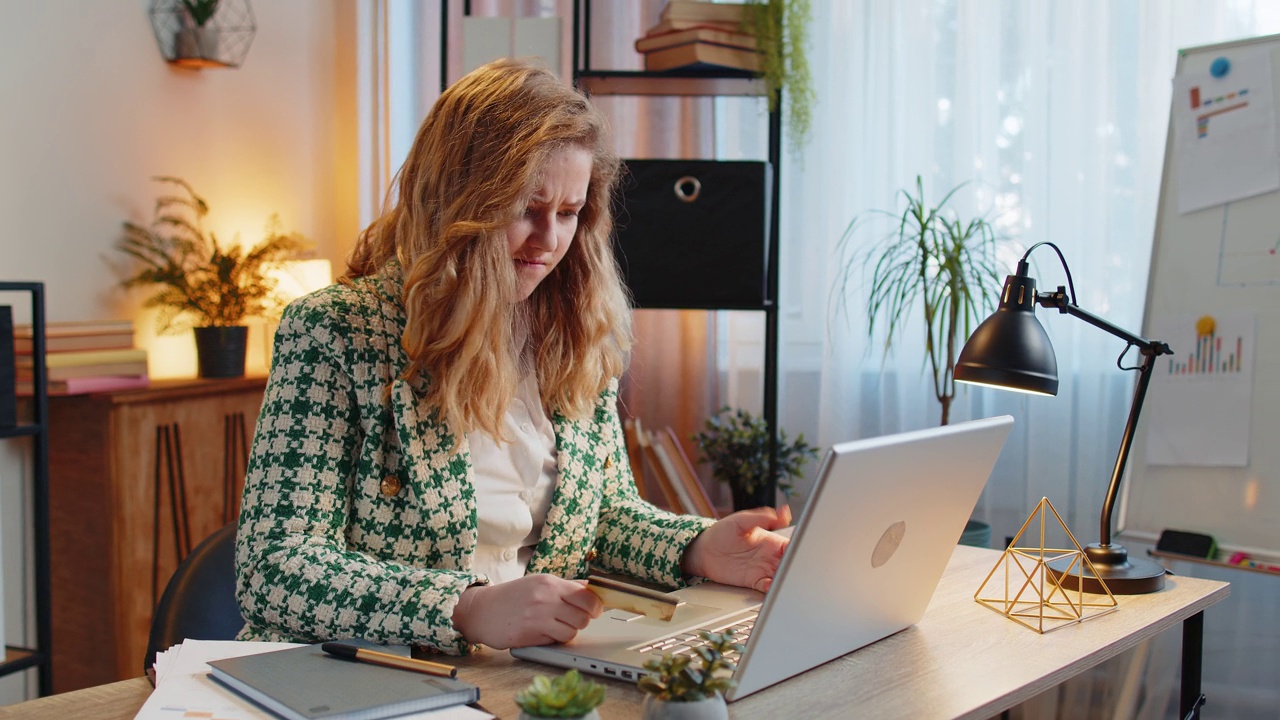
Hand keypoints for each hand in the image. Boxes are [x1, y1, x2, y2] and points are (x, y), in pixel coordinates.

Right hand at [450, 574, 603, 648]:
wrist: (481, 610)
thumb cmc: (511, 597)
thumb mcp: (538, 583)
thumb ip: (565, 586)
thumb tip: (590, 588)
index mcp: (549, 583)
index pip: (586, 596)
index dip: (595, 606)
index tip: (595, 610)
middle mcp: (545, 598)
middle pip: (584, 616)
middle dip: (582, 621)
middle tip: (572, 620)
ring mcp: (538, 617)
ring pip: (572, 631)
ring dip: (568, 632)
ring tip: (555, 626)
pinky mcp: (530, 634)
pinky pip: (556, 641)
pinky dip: (554, 639)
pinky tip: (542, 632)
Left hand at [680, 505, 791, 592]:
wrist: (704, 551)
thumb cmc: (722, 532)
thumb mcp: (741, 520)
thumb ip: (762, 517)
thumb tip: (784, 512)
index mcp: (771, 541)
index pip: (792, 546)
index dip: (799, 550)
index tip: (801, 552)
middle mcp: (770, 556)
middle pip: (790, 564)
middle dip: (796, 568)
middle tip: (797, 569)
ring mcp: (763, 570)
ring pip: (782, 577)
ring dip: (786, 579)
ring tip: (787, 579)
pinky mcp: (753, 581)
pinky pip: (767, 588)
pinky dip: (772, 589)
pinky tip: (772, 586)